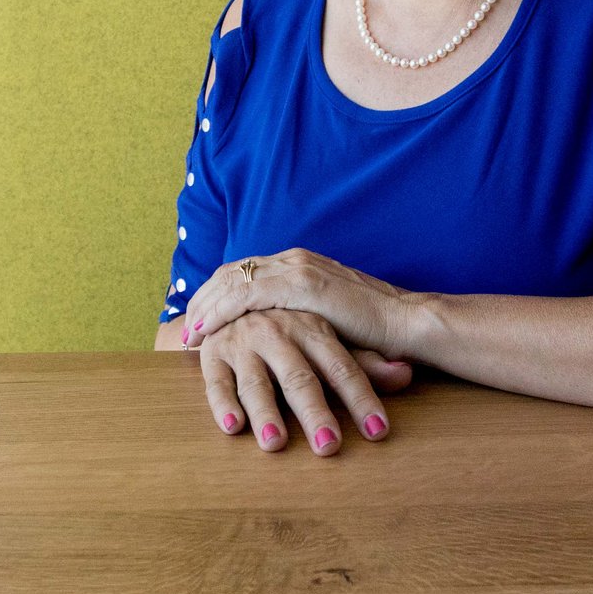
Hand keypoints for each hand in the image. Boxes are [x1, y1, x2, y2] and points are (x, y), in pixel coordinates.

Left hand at [181, 246, 417, 355]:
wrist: (406, 321)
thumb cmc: (375, 328)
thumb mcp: (329, 317)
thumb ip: (302, 316)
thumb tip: (279, 334)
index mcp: (299, 263)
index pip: (244, 271)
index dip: (217, 293)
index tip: (200, 316)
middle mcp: (293, 259)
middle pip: (231, 272)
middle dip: (203, 298)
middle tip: (186, 325)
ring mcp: (297, 269)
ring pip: (232, 281)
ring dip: (205, 307)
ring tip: (188, 332)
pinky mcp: (301, 285)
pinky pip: (246, 295)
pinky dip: (220, 312)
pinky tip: (206, 330)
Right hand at [197, 309, 413, 453]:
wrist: (236, 297)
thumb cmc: (293, 328)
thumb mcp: (331, 337)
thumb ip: (366, 361)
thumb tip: (407, 374)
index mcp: (312, 327)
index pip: (343, 367)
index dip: (361, 399)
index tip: (377, 432)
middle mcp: (279, 333)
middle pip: (300, 378)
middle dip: (315, 413)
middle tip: (329, 447)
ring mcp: (243, 342)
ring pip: (257, 382)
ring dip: (266, 413)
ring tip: (276, 444)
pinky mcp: (213, 353)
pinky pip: (215, 380)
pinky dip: (221, 403)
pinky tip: (233, 426)